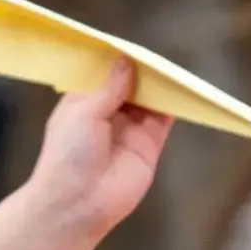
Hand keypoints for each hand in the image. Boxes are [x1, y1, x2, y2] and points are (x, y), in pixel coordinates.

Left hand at [23, 57, 175, 242]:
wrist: (78, 204)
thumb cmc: (68, 155)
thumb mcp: (83, 112)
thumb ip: (109, 87)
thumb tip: (126, 60)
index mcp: (82, 103)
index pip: (103, 76)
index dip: (117, 61)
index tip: (131, 45)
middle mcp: (106, 114)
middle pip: (130, 85)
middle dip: (142, 71)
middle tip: (156, 54)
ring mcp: (129, 129)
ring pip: (149, 100)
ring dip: (159, 85)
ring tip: (170, 67)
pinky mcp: (149, 144)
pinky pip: (164, 119)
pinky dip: (174, 103)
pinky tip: (182, 87)